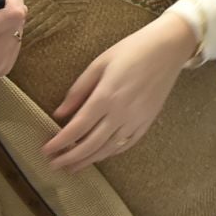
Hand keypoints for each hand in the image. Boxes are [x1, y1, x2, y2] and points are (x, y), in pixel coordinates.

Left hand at [43, 13, 197, 172]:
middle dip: (70, 158)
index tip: (46, 150)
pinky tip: (99, 156)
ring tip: (72, 167)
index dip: (60, 142)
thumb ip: (78, 90)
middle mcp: (121, 112)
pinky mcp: (148, 120)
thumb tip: (60, 113)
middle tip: (53, 165)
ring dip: (88, 160)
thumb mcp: (100, 63)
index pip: (77, 127)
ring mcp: (137, 119)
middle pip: (91, 144)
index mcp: (106, 96)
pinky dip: (111, 153)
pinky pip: (126, 143)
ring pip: (108, 149)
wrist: (169, 48)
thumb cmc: (132, 50)